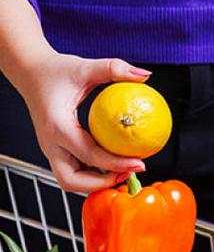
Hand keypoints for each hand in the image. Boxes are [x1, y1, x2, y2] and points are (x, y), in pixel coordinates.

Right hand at [15, 53, 148, 192]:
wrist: (30, 73)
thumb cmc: (56, 71)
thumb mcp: (85, 67)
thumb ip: (114, 68)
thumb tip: (144, 75)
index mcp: (57, 127)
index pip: (88, 154)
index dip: (116, 164)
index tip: (139, 164)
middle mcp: (50, 143)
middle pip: (71, 180)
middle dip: (101, 184)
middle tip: (129, 174)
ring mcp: (51, 148)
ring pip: (70, 179)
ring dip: (96, 182)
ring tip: (125, 171)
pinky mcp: (55, 149)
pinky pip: (74, 168)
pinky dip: (93, 172)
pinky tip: (116, 162)